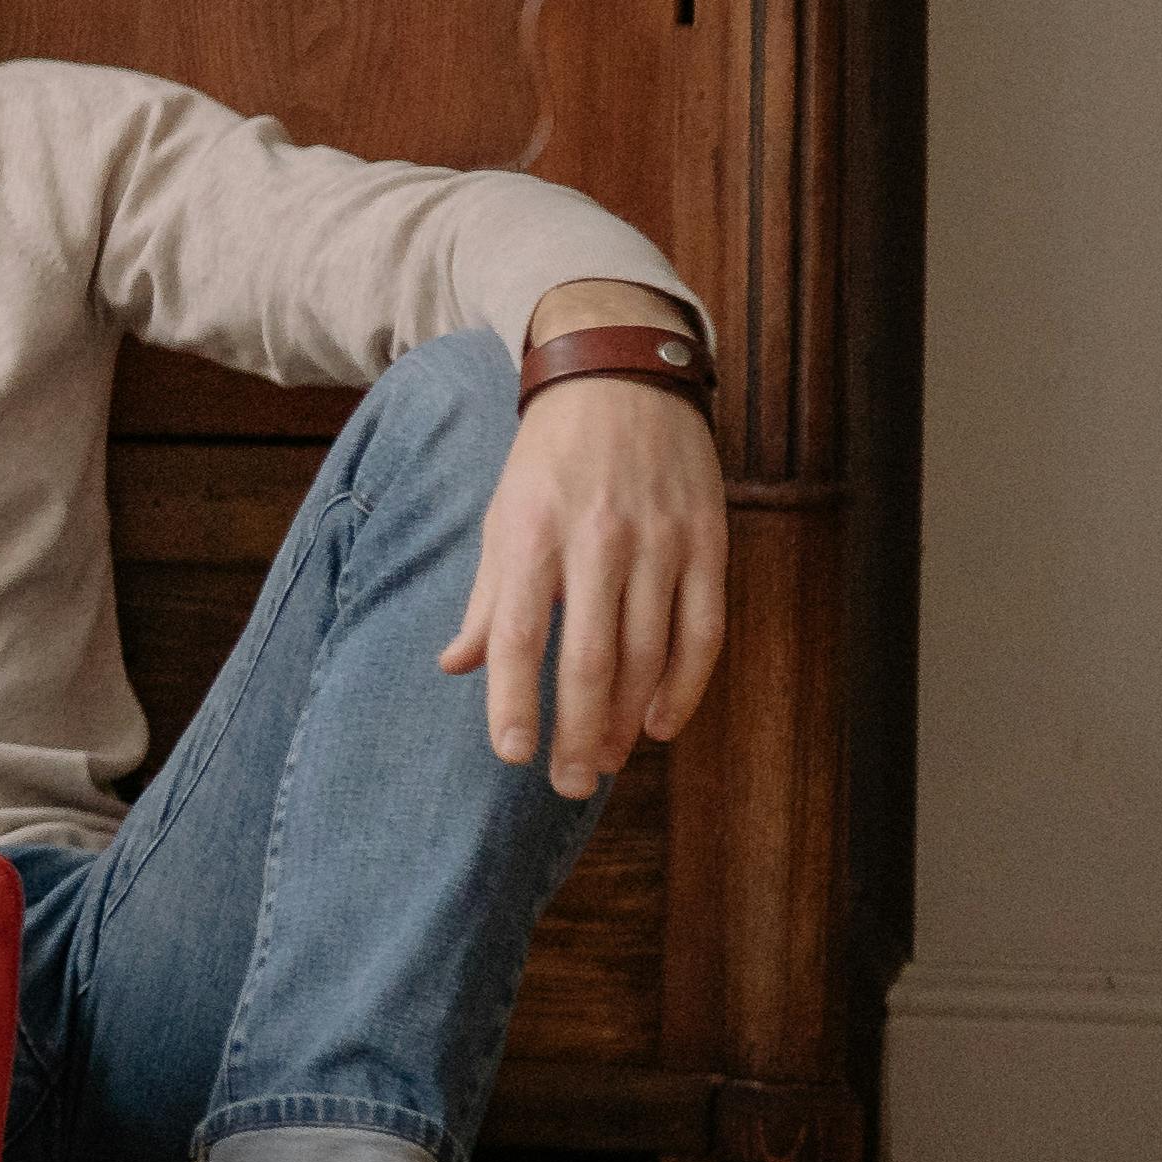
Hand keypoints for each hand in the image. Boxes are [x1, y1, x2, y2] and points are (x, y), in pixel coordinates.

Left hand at [439, 337, 728, 801]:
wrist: (621, 376)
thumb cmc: (549, 459)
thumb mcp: (502, 516)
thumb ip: (486, 597)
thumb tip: (456, 667)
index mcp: (533, 534)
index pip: (521, 636)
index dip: (515, 702)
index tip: (511, 755)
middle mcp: (597, 540)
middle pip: (590, 658)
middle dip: (577, 731)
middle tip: (568, 784)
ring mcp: (659, 541)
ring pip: (649, 652)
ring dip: (627, 719)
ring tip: (606, 762)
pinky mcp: (706, 540)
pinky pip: (703, 629)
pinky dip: (685, 685)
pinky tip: (661, 723)